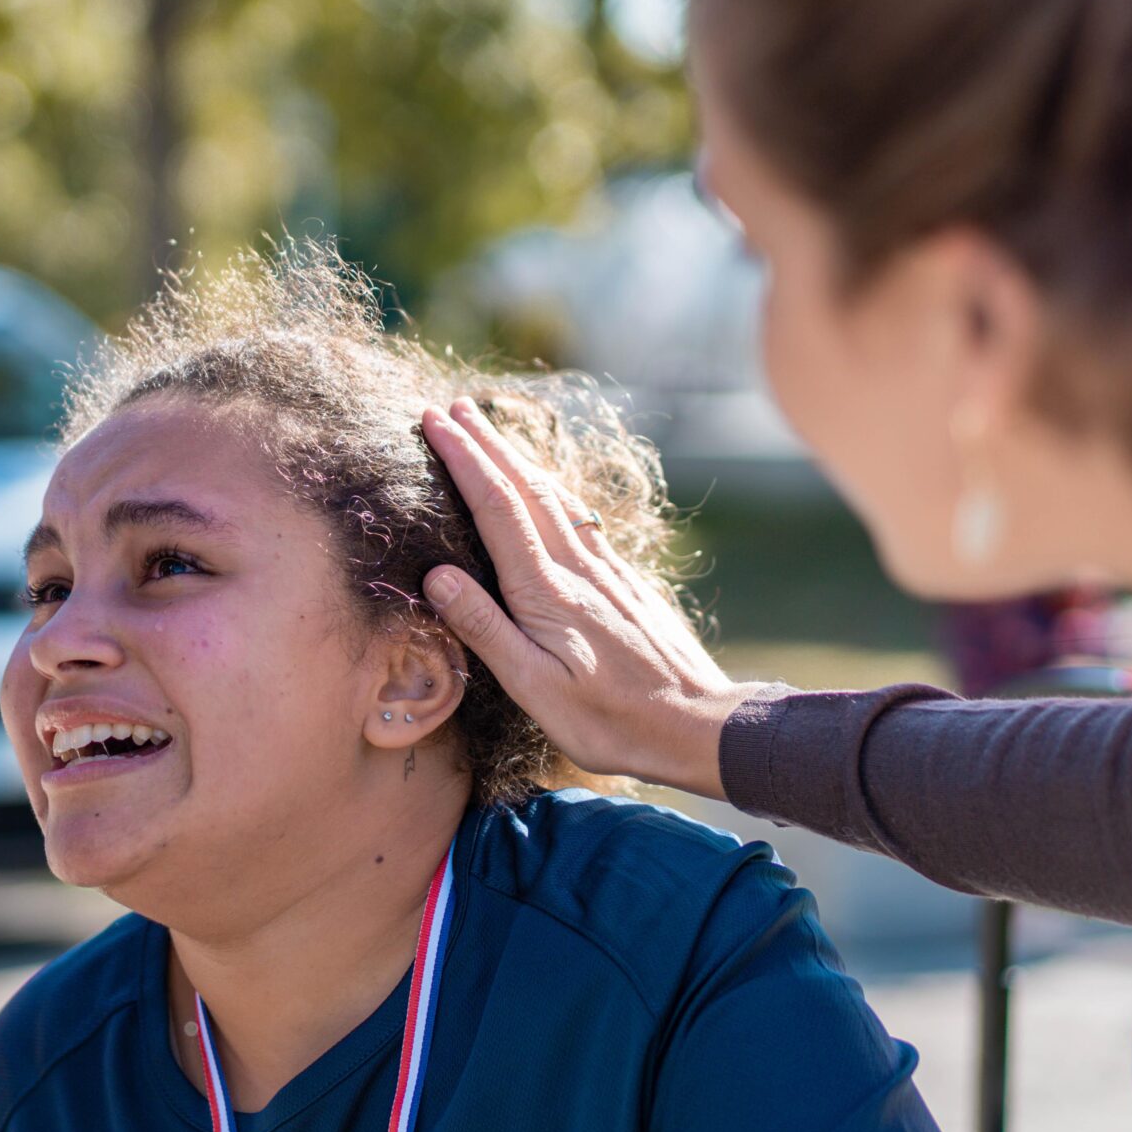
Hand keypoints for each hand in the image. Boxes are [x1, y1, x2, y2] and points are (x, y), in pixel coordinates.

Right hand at [419, 400, 762, 799]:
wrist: (697, 724)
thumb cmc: (610, 720)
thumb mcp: (534, 687)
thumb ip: (486, 628)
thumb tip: (437, 574)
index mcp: (546, 592)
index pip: (496, 507)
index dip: (464, 460)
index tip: (435, 421)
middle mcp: (578, 568)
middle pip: (526, 488)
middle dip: (487, 444)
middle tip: (453, 407)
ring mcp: (607, 571)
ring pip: (557, 498)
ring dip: (518, 461)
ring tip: (491, 434)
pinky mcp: (626, 582)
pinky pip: (580, 520)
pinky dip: (552, 491)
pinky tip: (549, 491)